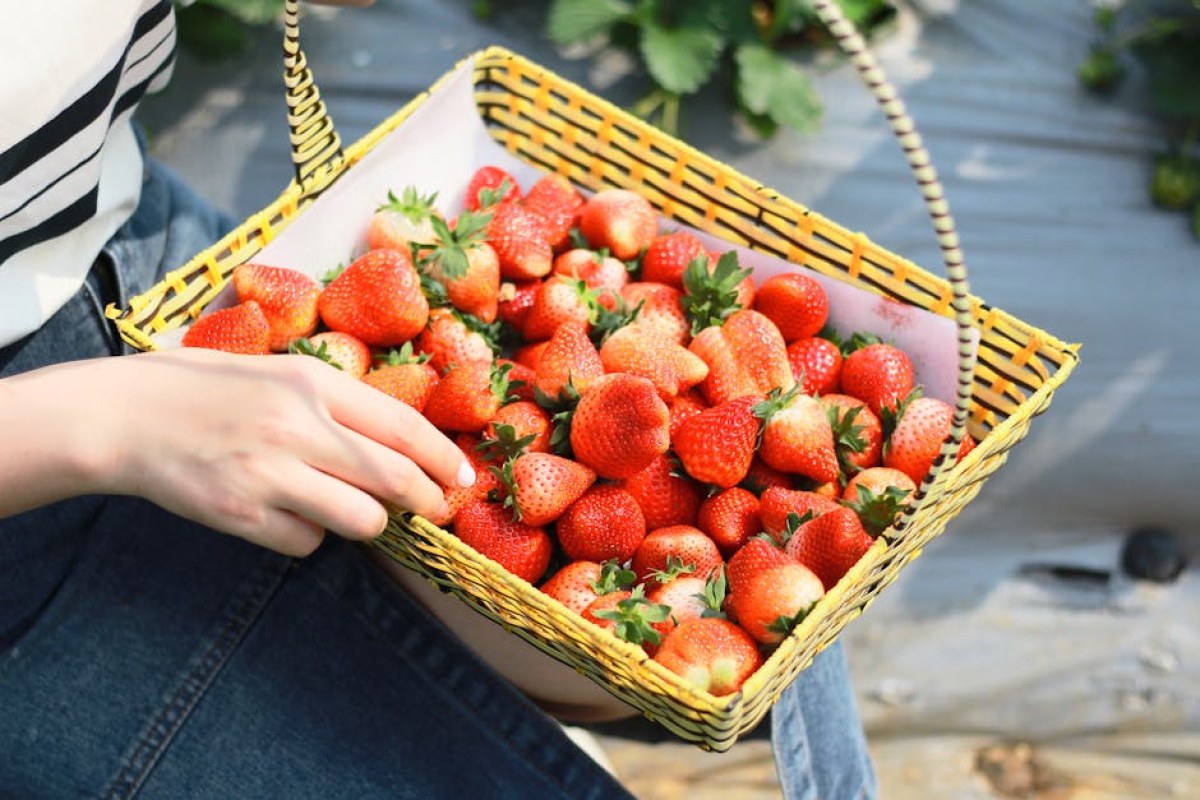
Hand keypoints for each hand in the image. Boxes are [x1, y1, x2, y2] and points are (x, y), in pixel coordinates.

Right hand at [2, 349, 472, 555]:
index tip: (463, 478)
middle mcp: (297, 427)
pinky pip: (307, 542)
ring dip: (367, 523)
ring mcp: (269, 474)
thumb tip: (402, 442)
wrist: (125, 415)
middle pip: (395, 479)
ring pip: (362, 521)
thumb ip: (338, 401)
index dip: (443, 458)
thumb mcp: (279, 372)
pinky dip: (306, 536)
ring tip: (346, 509)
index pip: (404, 427)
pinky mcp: (241, 514)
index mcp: (312, 385)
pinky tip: (281, 514)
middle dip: (427, 501)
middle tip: (434, 509)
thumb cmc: (209, 389)